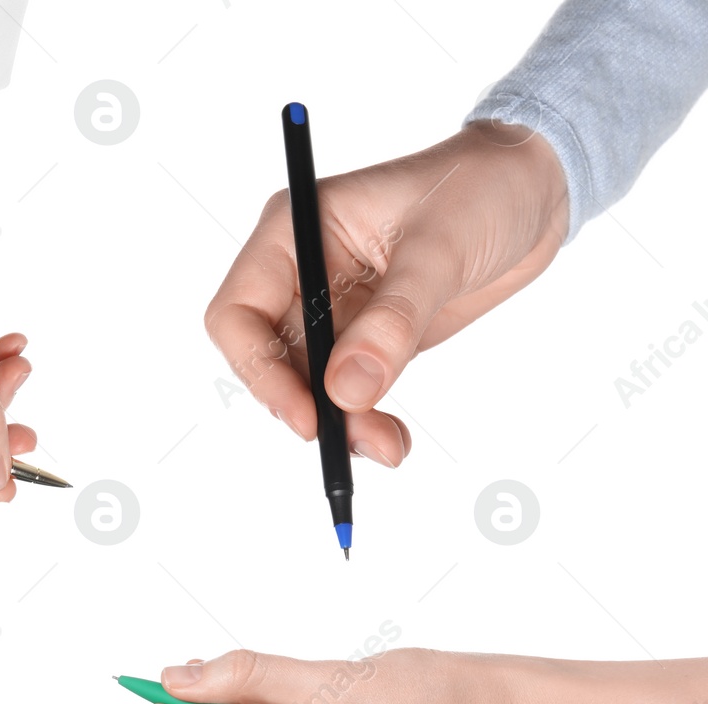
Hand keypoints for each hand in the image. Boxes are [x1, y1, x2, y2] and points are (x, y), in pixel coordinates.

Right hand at [206, 122, 567, 465]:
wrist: (537, 191)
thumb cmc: (485, 186)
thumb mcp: (440, 249)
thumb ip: (392, 322)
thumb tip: (347, 390)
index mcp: (297, 229)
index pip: (238, 312)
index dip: (259, 368)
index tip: (304, 411)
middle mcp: (302, 271)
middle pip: (270, 361)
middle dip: (306, 406)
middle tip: (349, 440)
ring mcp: (330, 309)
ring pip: (307, 387)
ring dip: (339, 424)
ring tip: (386, 444)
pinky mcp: (363, 339)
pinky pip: (345, 393)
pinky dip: (362, 422)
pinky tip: (391, 437)